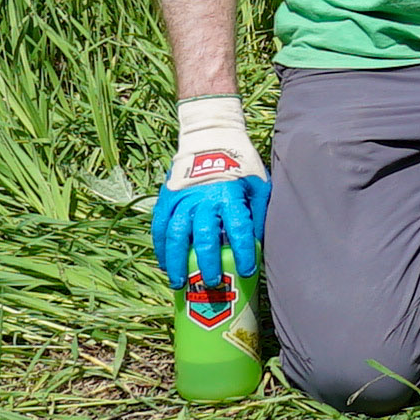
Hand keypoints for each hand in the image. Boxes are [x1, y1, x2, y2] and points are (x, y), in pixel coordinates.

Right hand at [153, 96, 268, 287]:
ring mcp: (182, 199)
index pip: (239, 230)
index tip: (248, 270)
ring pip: (176, 236)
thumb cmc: (241, 164)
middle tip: (212, 282)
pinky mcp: (167, 199)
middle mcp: (204, 199)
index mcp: (231, 195)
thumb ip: (259, 211)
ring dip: (176, 261)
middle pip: (204, 237)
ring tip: (179, 282)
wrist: (211, 136)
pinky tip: (164, 263)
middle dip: (207, 263)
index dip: (244, 252)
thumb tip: (259, 243)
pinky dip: (161, 247)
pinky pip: (160, 227)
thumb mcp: (259, 183)